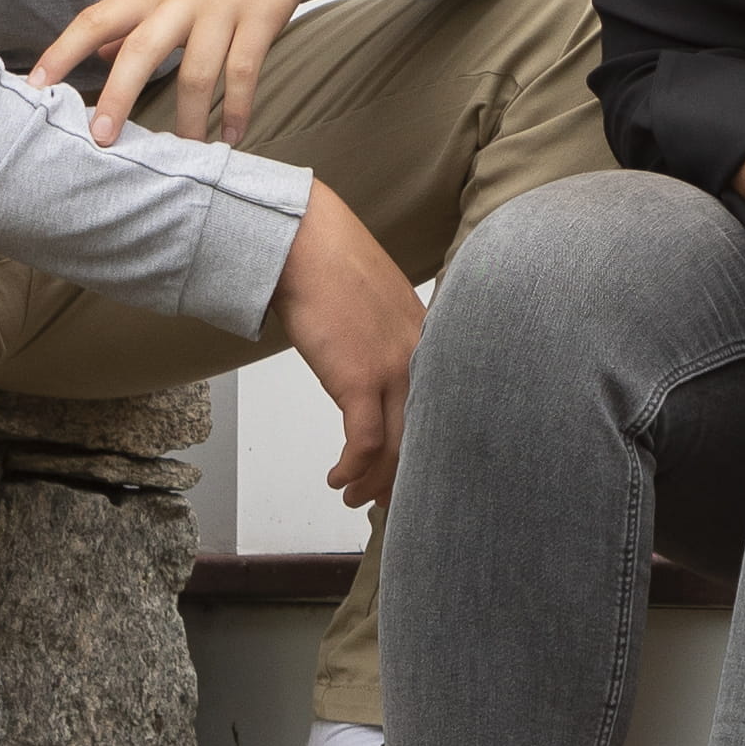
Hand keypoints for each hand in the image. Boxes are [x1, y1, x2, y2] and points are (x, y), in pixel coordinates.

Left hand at [34, 0, 323, 149]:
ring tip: (184, 157)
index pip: (96, 17)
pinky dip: (239, 107)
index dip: (62, 50)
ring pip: (197, 71)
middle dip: (117, 98)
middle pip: (139, 51)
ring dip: (189, 119)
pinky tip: (233, 136)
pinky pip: (246, 70)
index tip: (34, 84)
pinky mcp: (264, 13)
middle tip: (101, 141)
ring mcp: (224, 6)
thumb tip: (100, 51)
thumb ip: (139, 12)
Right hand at [274, 185, 419, 511]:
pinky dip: (352, 469)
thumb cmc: (332, 270)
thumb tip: (379, 375)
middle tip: (384, 501)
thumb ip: (390, 342)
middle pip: (424, 436)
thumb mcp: (379, 309)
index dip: (428, 450)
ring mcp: (393, 369)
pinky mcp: (360, 378)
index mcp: (430, 341)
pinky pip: (363, 442)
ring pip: (395, 447)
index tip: (412, 474)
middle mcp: (421, 358)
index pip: (441, 409)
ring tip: (353, 495)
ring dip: (372, 481)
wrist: (304, 244)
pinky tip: (337, 478)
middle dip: (403, 477)